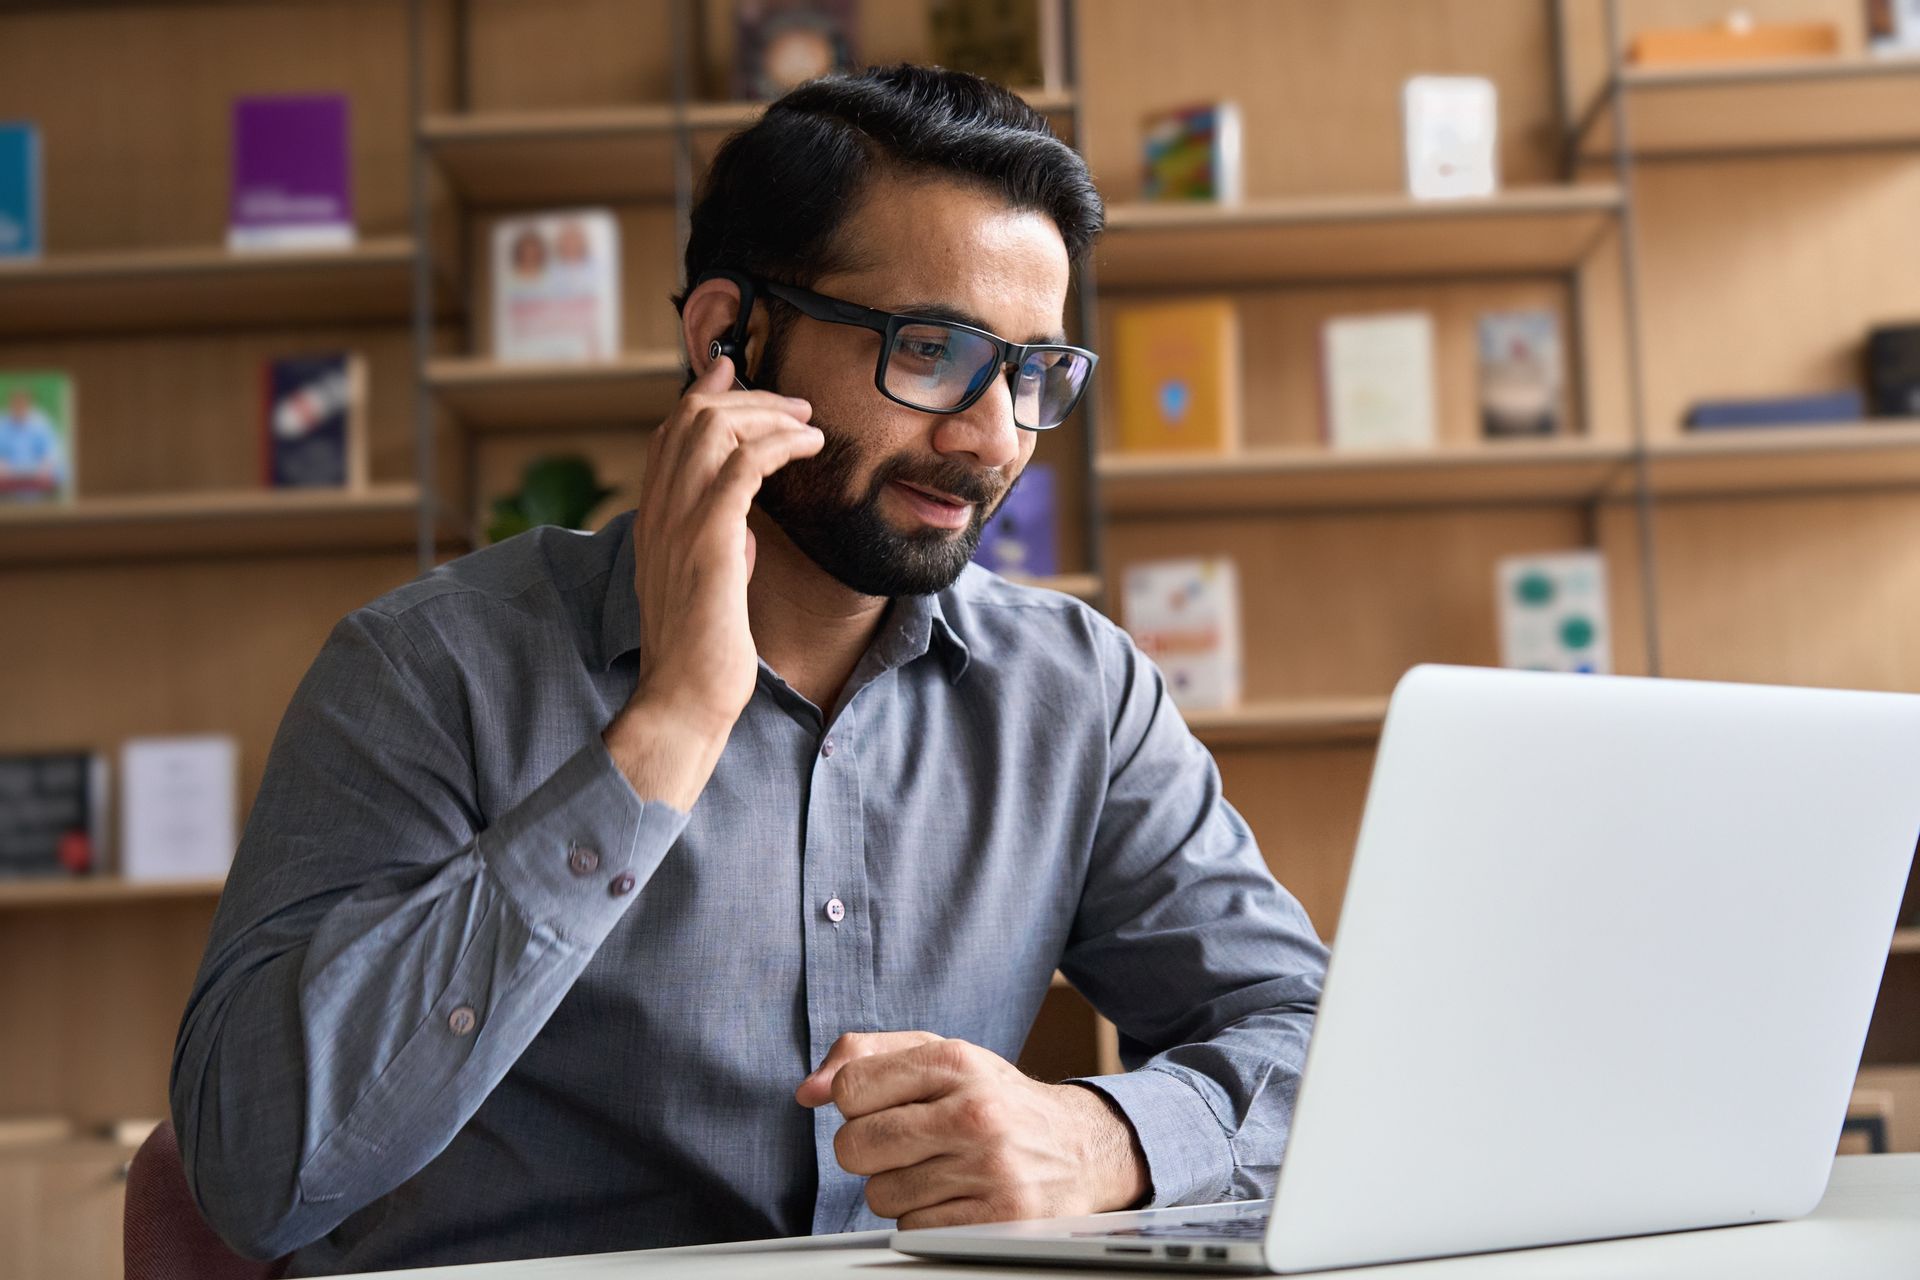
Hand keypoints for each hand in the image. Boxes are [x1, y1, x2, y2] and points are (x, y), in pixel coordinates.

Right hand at [601, 356, 820, 808]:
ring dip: (768, 414)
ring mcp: (679, 522)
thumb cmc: (702, 652)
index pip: (668, 434)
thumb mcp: (703, 585)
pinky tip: (810, 447)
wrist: (684, 697)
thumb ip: (715, 548)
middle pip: (691, 417)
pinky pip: (743, 464)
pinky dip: (780, 442)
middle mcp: (658, 511)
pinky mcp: (709, 539)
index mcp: (653, 519)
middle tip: (793, 403)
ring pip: (713, 428)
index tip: (735, 371)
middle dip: (745, 395)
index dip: (703, 394)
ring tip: (807, 423)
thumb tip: (742, 528)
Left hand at [796, 1032, 1149, 1228]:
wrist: (1082, 1148)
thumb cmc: (995, 1101)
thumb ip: (867, 1057)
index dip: (854, 1103)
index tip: (882, 1106)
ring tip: (940, 1170)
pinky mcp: (998, 1220)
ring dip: (900, 1189)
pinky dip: (926, 1220)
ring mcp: (989, 1169)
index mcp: (956, 1060)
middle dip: (867, 1152)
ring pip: (880, 1196)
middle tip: (904, 1145)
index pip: (850, 1088)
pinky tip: (957, 1198)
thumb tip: (807, 1092)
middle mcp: (974, 1112)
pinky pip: (913, 1231)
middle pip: (854, 1147)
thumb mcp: (942, 1057)